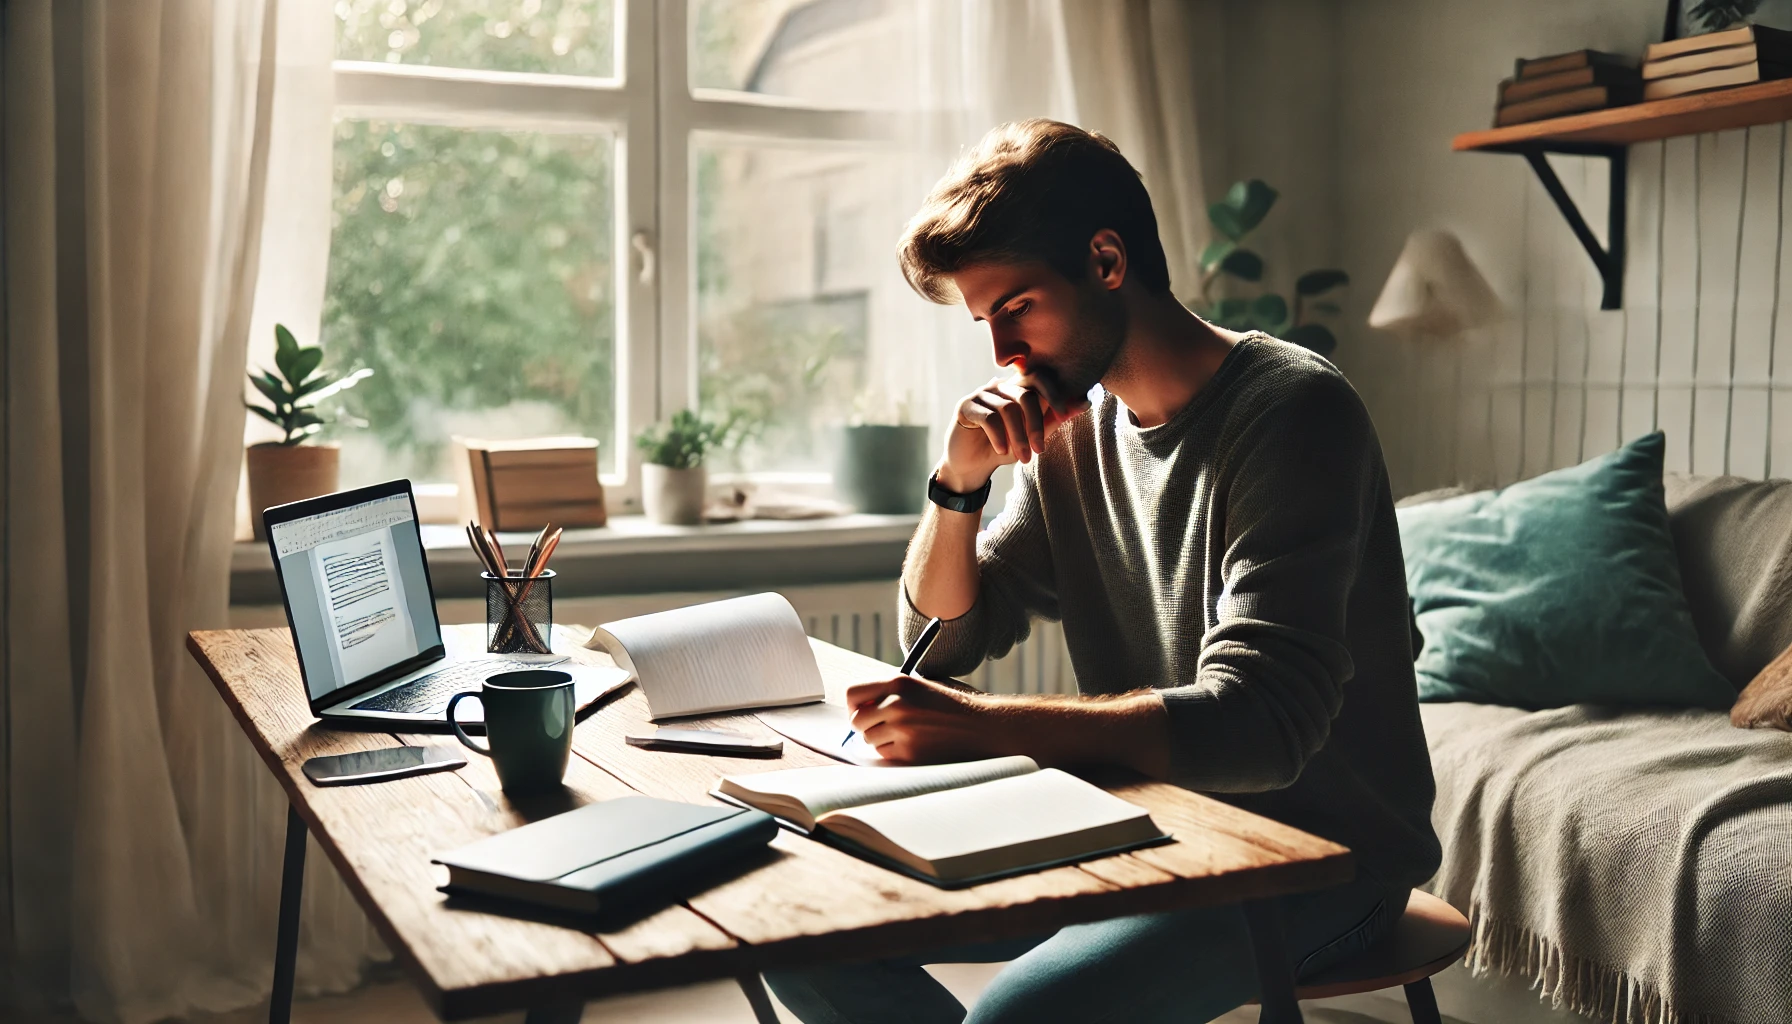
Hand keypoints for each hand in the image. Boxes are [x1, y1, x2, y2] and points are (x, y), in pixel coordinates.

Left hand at [846, 674, 1002, 763]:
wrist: (984, 727)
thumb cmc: (953, 707)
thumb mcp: (921, 688)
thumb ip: (890, 694)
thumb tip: (858, 709)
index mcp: (899, 684)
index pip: (853, 694)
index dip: (855, 705)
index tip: (862, 711)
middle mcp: (897, 705)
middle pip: (857, 721)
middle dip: (866, 726)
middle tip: (882, 727)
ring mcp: (902, 731)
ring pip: (870, 741)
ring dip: (882, 741)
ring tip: (908, 735)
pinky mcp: (909, 754)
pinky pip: (885, 756)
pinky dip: (895, 754)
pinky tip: (916, 746)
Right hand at [938, 376, 1090, 491]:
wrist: (972, 467)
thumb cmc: (1005, 448)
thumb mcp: (1033, 436)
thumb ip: (1055, 419)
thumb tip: (1085, 402)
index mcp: (1017, 390)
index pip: (1038, 378)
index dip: (1054, 393)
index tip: (1066, 414)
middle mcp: (1000, 387)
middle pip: (1026, 395)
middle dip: (1036, 425)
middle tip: (1040, 450)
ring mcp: (981, 394)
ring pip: (1008, 409)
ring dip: (1018, 437)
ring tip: (1022, 458)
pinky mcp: (965, 406)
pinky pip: (989, 417)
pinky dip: (999, 437)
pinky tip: (1000, 451)